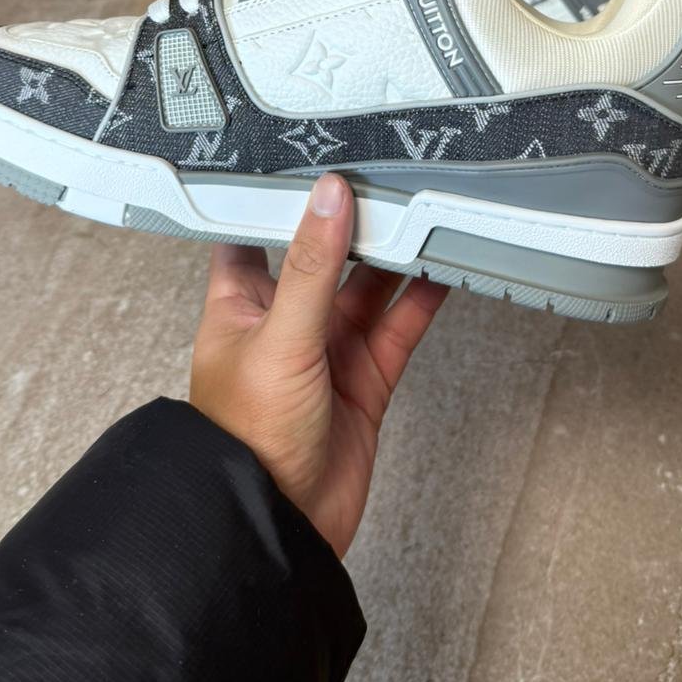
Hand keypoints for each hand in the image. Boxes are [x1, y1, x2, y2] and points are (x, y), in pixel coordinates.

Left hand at [190, 173, 447, 556]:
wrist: (277, 526)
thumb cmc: (244, 443)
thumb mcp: (279, 339)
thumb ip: (312, 267)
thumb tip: (330, 198)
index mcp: (239, 305)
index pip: (253, 232)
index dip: (276, 196)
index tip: (307, 156)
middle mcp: (283, 322)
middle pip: (323, 254)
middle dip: (352, 220)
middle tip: (384, 174)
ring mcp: (326, 350)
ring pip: (367, 287)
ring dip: (393, 255)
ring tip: (424, 210)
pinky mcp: (364, 378)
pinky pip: (398, 327)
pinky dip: (421, 298)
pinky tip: (442, 268)